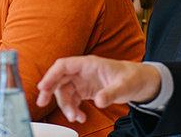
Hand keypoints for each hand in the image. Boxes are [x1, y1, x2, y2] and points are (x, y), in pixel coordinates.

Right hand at [36, 55, 160, 122]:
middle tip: (42, 104)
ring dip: (66, 105)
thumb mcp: (123, 86)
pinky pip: (73, 99)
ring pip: (64, 91)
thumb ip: (110, 93)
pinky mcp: (85, 89)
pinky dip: (73, 109)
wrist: (137, 81)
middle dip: (50, 90)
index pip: (64, 65)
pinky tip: (80, 117)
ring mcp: (83, 80)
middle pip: (59, 78)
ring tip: (75, 117)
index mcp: (89, 64)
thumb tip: (98, 101)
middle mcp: (83, 71)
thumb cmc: (130, 77)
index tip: (42, 87)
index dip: (51, 75)